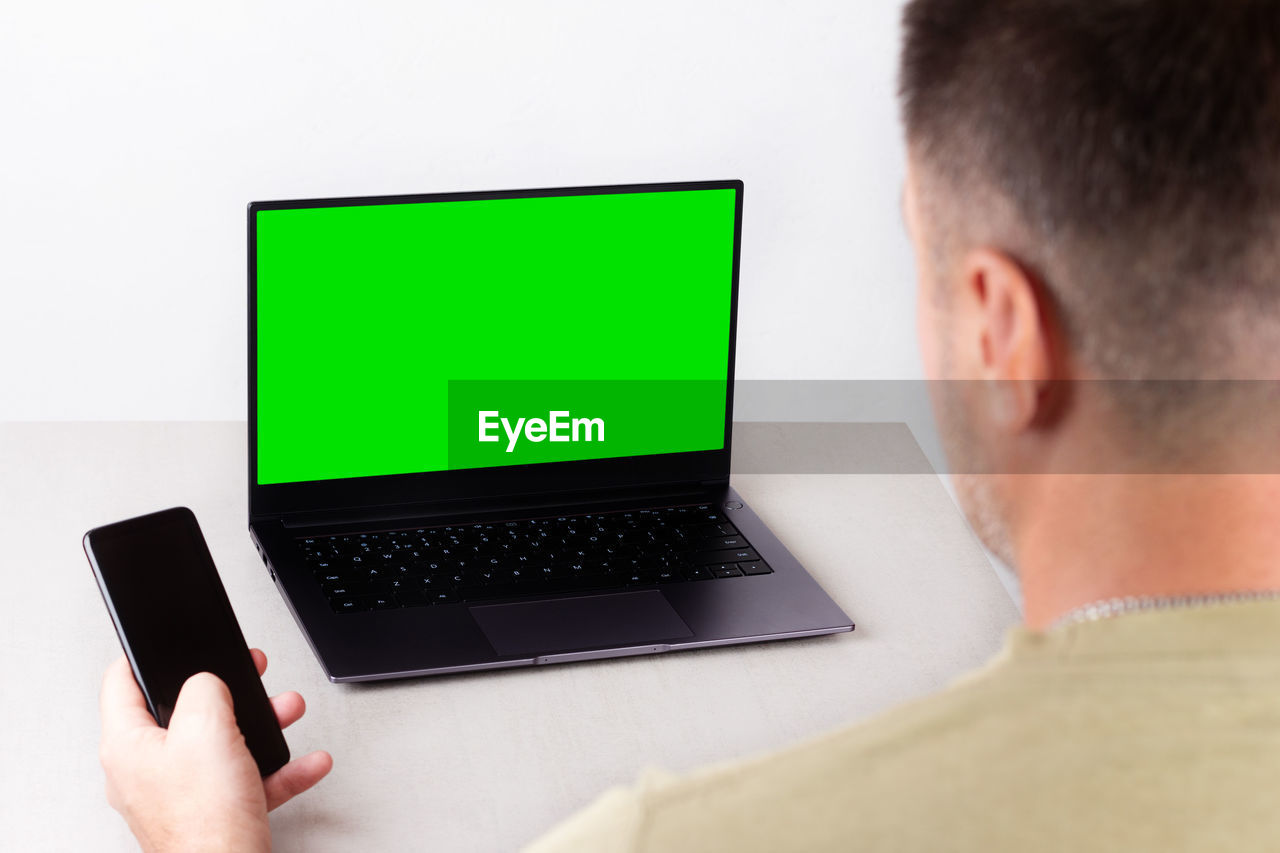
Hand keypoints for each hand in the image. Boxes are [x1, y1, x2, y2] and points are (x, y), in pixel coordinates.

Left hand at [99, 650, 332, 852]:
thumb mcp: (206, 728)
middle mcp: (147, 772)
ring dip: (260, 725)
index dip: (142, 656)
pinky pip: (247, 780)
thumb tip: (206, 681)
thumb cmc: (205, 819)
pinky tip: (306, 762)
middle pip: (183, 713)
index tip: (158, 643)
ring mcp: (179, 796)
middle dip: (225, 691)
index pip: (120, 684)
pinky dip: (277, 768)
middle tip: (244, 672)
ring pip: (220, 745)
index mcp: (128, 747)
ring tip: (285, 711)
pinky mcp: (212, 815)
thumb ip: (204, 689)